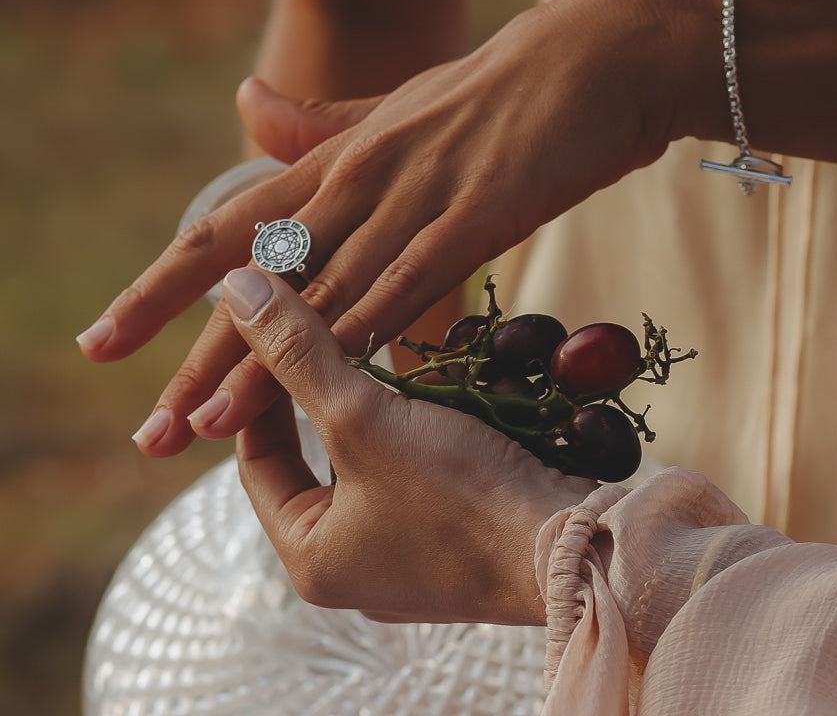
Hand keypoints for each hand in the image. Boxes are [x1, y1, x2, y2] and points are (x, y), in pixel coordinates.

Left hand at [77, 0, 685, 456]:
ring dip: (263, 369)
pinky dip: (361, 334)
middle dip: (197, 356)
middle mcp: (358, 176)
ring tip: (201, 428)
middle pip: (258, 279)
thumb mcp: (398, 104)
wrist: (599, 56)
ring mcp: (415, 194)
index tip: (107, 342)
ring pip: (323, 296)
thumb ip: (322, 121)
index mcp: (337, 154)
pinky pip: (407, 284)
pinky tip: (322, 384)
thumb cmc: (500, 89)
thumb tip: (247, 99)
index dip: (161, 287)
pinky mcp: (477, 213)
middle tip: (148, 429)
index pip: (228, 229)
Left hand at [225, 267, 592, 623]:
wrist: (577, 549)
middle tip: (328, 341)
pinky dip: (417, 429)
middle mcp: (355, 567)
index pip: (257, 462)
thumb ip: (297, 352)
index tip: (275, 340)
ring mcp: (409, 557)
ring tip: (383, 359)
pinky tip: (435, 393)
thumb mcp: (363, 418)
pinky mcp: (456, 539)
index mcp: (312, 559)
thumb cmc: (460, 496)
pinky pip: (415, 472)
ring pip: (371, 462)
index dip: (259, 395)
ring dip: (376, 409)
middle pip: (315, 461)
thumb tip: (238, 289)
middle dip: (325, 399)